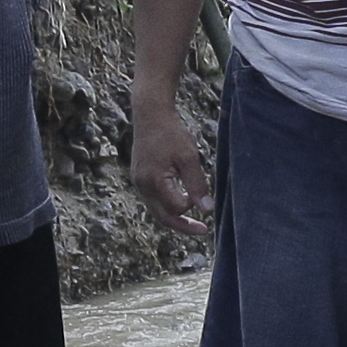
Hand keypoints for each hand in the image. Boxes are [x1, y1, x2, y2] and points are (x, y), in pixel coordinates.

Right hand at [129, 90, 207, 241]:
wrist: (151, 115)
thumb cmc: (171, 133)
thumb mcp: (189, 158)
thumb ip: (197, 185)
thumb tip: (207, 211)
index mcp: (154, 181)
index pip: (176, 207)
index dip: (191, 204)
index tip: (202, 195)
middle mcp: (142, 186)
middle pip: (163, 218)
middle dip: (183, 226)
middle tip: (203, 231)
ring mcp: (139, 183)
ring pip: (157, 211)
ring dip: (175, 217)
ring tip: (194, 222)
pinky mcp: (140, 178)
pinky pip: (154, 200)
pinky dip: (167, 205)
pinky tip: (181, 202)